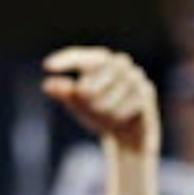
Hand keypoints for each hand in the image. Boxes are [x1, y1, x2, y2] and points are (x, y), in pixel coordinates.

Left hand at [43, 47, 159, 157]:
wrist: (128, 136)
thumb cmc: (101, 114)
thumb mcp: (79, 105)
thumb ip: (64, 93)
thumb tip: (48, 85)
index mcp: (102, 61)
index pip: (82, 57)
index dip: (65, 60)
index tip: (47, 66)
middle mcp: (120, 63)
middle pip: (94, 79)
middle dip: (86, 98)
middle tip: (87, 105)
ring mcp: (136, 76)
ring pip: (109, 97)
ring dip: (104, 111)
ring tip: (108, 115)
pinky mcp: (147, 92)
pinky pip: (124, 106)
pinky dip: (118, 116)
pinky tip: (121, 120)